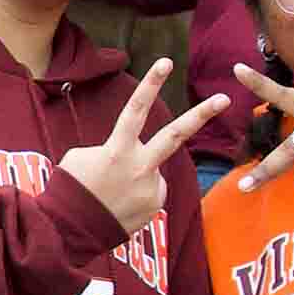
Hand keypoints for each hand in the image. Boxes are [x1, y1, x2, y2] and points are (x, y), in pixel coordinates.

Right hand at [47, 59, 229, 236]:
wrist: (68, 232)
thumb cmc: (69, 190)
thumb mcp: (81, 158)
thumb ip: (111, 150)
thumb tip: (131, 157)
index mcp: (117, 149)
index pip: (136, 110)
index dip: (150, 84)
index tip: (166, 62)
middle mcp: (140, 166)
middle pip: (175, 135)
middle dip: (201, 114)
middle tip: (224, 98)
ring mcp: (151, 189)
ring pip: (152, 171)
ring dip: (135, 178)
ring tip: (111, 195)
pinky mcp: (155, 207)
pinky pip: (149, 193)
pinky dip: (136, 196)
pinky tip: (119, 207)